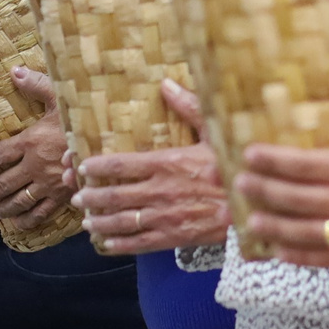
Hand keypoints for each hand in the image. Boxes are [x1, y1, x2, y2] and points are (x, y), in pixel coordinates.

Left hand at [0, 68, 70, 224]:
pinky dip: (26, 220)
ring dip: (1, 207)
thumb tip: (14, 71)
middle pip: (3, 183)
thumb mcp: (60, 98)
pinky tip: (16, 224)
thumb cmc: (83, 118)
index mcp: (30, 142)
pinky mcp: (62, 197)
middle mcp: (35, 166)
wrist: (110, 145)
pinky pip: (40, 213)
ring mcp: (48, 184)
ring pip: (18, 201)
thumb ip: (37, 85)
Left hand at [72, 81, 230, 254]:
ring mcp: (163, 216)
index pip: (121, 164)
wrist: (250, 209)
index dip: (98, 166)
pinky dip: (119, 244)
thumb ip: (189, 109)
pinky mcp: (171, 237)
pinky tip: (106, 243)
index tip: (84, 167)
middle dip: (91, 196)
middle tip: (77, 197)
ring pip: (121, 220)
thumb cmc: (234, 168)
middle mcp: (158, 191)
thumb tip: (167, 84)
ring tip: (86, 220)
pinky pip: (138, 242)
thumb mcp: (215, 134)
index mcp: (166, 163)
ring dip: (99, 220)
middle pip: (114, 194)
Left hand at [233, 81, 328, 265]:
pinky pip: (325, 258)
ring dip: (273, 226)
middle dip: (263, 190)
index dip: (272, 160)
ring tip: (252, 222)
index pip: (301, 164)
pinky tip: (282, 254)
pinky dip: (300, 257)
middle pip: (294, 198)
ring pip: (303, 231)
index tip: (249, 155)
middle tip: (240, 185)